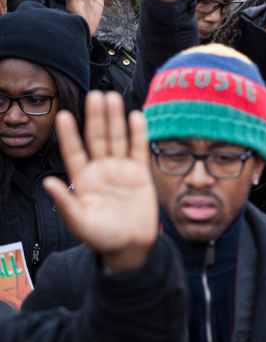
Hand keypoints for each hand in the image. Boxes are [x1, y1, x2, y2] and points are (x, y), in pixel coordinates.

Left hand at [42, 92, 157, 272]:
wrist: (131, 245)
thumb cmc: (102, 237)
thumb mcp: (80, 223)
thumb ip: (66, 203)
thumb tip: (49, 182)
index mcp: (83, 179)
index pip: (74, 151)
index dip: (69, 134)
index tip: (64, 115)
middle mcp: (100, 169)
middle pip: (97, 138)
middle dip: (96, 117)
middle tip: (96, 96)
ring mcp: (121, 169)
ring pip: (117, 138)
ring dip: (115, 118)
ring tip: (113, 97)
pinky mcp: (140, 173)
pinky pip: (139, 148)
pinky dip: (138, 133)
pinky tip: (135, 116)